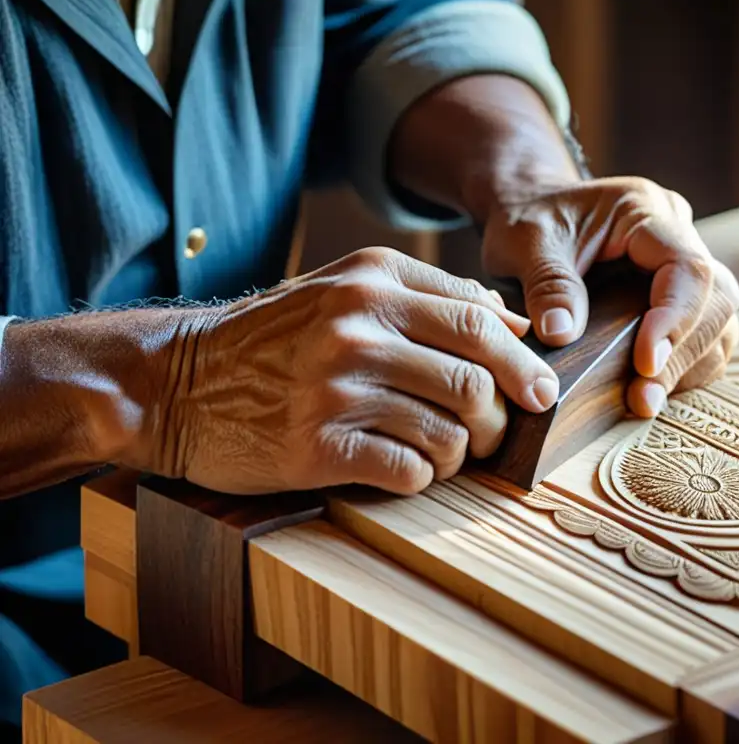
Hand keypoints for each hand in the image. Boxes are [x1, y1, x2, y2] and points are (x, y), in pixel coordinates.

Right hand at [129, 248, 558, 495]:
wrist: (178, 382)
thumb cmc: (275, 339)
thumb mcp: (345, 291)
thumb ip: (429, 298)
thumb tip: (513, 323)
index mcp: (372, 282)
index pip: (479, 321)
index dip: (523, 362)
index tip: (540, 391)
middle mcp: (356, 328)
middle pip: (475, 379)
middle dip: (499, 416)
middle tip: (493, 433)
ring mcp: (335, 388)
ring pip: (448, 432)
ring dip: (457, 453)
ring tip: (439, 452)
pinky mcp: (316, 447)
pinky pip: (409, 471)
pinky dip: (421, 477)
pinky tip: (404, 468)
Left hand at [481, 177, 738, 417]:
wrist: (527, 210)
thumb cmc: (527, 219)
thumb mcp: (524, 242)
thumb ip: (547, 284)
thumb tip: (563, 334)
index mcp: (645, 210)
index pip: (687, 267)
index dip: (675, 318)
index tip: (645, 363)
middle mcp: (676, 236)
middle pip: (716, 299)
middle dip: (683, 353)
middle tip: (643, 397)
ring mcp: (679, 268)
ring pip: (717, 323)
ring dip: (686, 367)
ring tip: (643, 401)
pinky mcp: (674, 298)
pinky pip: (701, 338)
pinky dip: (682, 368)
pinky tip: (648, 391)